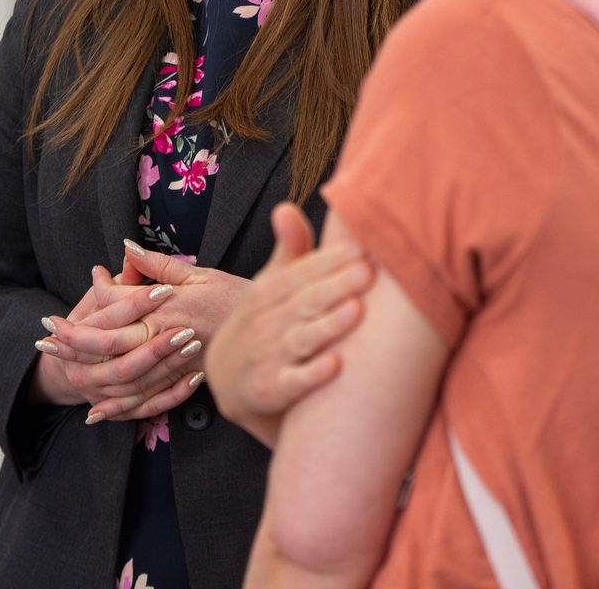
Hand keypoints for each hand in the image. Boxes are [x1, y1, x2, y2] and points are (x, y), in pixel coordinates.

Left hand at [43, 240, 252, 422]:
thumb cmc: (240, 298)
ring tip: (59, 368)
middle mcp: (166, 337)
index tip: (75, 294)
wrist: (280, 333)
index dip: (93, 299)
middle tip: (44, 337)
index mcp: (168, 307)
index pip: (118, 306)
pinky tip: (97, 413)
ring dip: (87, 373)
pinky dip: (119, 409)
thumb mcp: (201, 273)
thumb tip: (125, 246)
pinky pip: (146, 401)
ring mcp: (174, 365)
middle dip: (73, 341)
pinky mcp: (184, 384)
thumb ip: (160, 264)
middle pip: (109, 343)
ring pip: (121, 376)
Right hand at [205, 203, 372, 448]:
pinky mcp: (272, 392)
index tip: (359, 248)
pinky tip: (336, 366)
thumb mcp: (271, 286)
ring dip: (328, 326)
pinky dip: (312, 376)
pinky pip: (292, 384)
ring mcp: (268, 358)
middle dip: (336, 285)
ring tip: (357, 311)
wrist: (230, 382)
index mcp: (268, 293)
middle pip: (304, 301)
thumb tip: (286, 206)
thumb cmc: (263, 325)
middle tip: (369, 272)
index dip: (328, 260)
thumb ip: (289, 251)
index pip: (299, 272)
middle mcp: (266, 323)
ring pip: (300, 340)